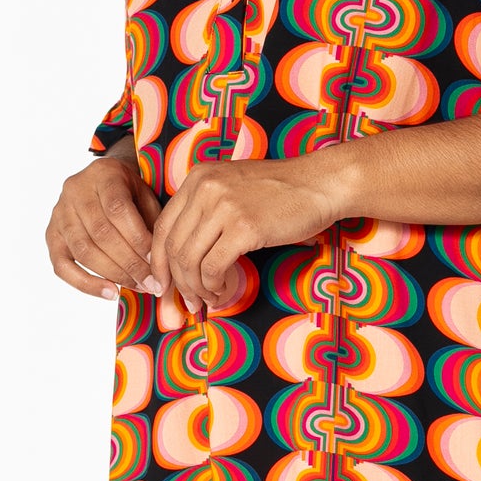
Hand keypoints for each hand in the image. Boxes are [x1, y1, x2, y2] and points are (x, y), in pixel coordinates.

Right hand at [46, 146, 161, 296]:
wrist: (104, 183)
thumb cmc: (131, 194)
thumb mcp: (146, 197)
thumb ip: (153, 225)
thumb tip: (164, 267)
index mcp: (102, 174)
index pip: (118, 210)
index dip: (138, 239)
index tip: (157, 262)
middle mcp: (75, 191)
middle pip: (101, 233)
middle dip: (130, 263)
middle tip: (152, 283)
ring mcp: (59, 214)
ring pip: (84, 251)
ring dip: (114, 274)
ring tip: (138, 287)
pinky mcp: (52, 236)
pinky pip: (62, 266)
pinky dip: (86, 284)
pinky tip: (110, 293)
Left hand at [147, 152, 350, 310]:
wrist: (320, 184)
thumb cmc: (282, 192)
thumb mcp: (233, 188)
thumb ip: (206, 210)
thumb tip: (186, 256)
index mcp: (198, 178)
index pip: (162, 226)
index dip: (159, 262)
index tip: (164, 284)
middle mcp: (204, 189)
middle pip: (172, 246)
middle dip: (176, 282)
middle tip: (186, 302)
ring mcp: (223, 207)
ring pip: (190, 260)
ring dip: (196, 289)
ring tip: (208, 300)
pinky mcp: (244, 227)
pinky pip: (213, 267)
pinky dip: (214, 286)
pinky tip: (223, 292)